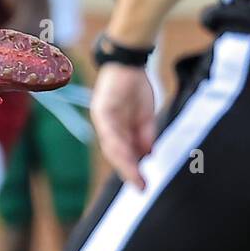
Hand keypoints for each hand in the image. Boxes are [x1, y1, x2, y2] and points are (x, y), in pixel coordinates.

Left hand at [90, 63, 155, 188]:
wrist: (129, 63)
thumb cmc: (136, 87)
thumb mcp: (145, 115)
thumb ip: (145, 135)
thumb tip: (148, 155)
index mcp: (118, 129)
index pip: (123, 153)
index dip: (132, 169)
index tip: (143, 184)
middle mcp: (108, 127)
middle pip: (116, 154)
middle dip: (128, 171)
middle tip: (141, 187)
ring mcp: (102, 119)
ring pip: (112, 147)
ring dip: (124, 163)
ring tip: (136, 176)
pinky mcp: (101, 111)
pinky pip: (109, 133)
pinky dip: (119, 145)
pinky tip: (128, 155)